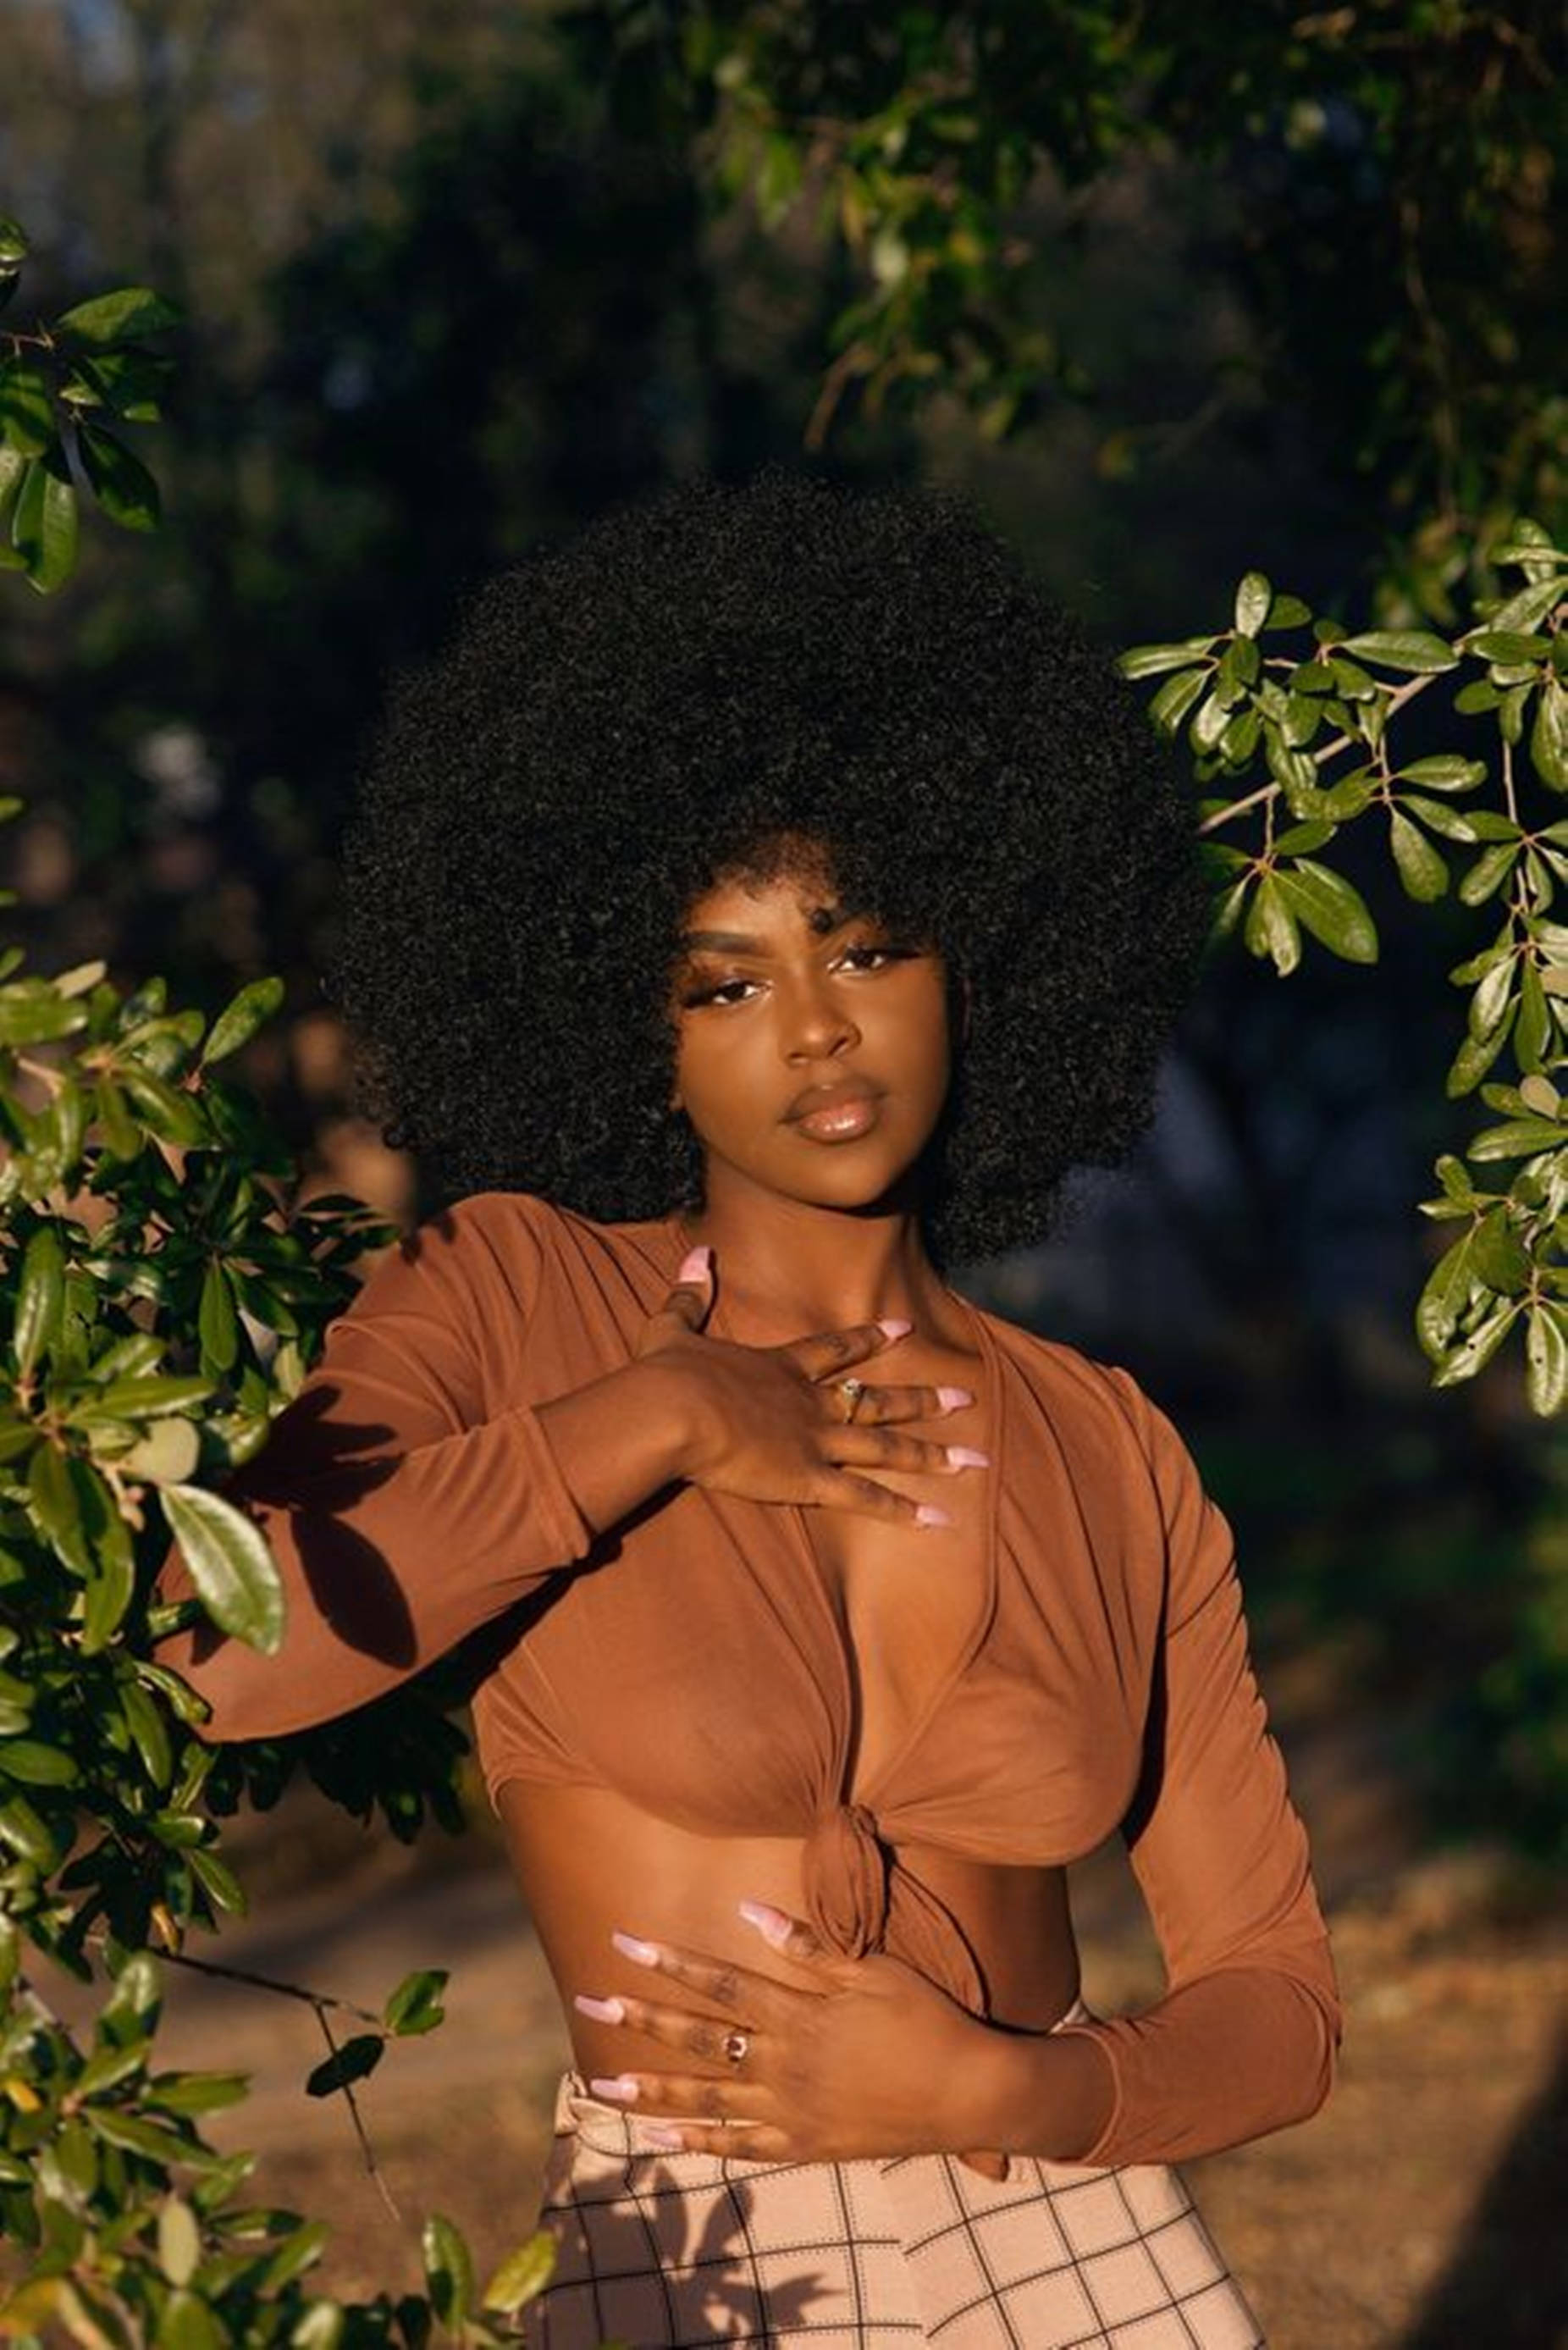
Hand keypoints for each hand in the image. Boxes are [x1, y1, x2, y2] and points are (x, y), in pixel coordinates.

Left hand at [571, 1901, 1004, 2167]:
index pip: (719, 1982)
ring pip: (705, 2099)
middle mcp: (784, 2063)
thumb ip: (807, 1946)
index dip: (669, 1962)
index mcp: (799, 2013)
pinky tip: (659, 2137)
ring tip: (600, 2084)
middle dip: (641, 2019)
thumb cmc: (925, 2020)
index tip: (623, 1944)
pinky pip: (738, 2146)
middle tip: (588, 2002)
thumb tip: (749, 1910)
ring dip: (649, 2089)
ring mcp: (790, 2110)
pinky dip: (696, 2142)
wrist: (968, 2094)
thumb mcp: (872, 1970)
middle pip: (698, 2040)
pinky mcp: (803, 2145)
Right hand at [635, 1246, 984, 1526]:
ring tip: (973, 1459)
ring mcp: (814, 1439)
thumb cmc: (665, 1375)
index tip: (903, 1329)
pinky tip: (936, 1518)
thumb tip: (694, 1254)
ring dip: (930, 1454)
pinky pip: (863, 1497)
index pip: (836, 1350)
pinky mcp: (807, 1478)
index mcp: (780, 1367)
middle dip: (924, 1400)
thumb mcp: (671, 1327)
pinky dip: (901, 1509)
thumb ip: (688, 1294)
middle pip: (877, 1399)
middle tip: (966, 1396)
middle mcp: (808, 1402)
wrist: (672, 1410)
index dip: (870, 1340)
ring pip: (885, 1447)